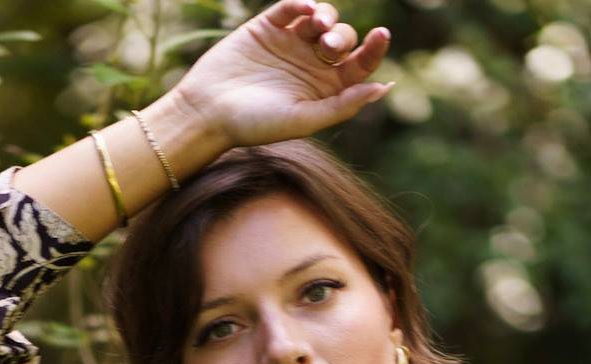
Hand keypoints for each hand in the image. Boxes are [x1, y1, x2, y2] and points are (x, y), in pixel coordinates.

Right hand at [174, 0, 392, 150]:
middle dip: (342, 37)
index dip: (374, 49)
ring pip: (323, 18)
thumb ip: (342, 106)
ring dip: (327, 16)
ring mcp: (290, 43)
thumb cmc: (254, 124)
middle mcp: (311, 65)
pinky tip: (306, 7)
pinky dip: (301, 1)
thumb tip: (381, 88)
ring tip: (317, 26)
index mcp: (324, 90)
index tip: (381, 35)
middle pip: (343, 39)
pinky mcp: (268, 26)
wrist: (208, 111)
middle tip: (327, 47)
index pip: (360, 65)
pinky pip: (291, 6)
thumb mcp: (302, 120)